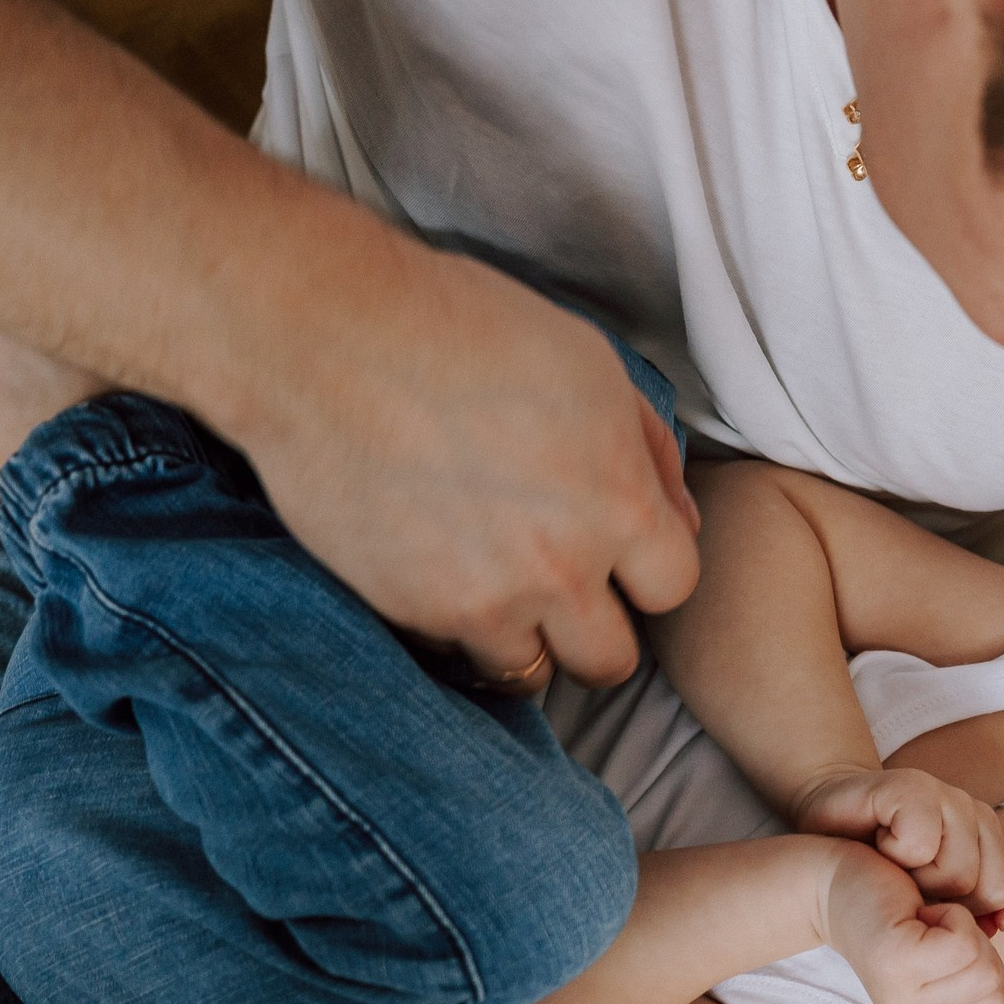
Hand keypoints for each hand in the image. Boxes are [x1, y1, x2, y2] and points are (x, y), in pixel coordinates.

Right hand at [228, 250, 702, 687]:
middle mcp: (559, 568)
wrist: (324, 335)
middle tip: (566, 586)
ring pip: (530, 673)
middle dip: (598, 629)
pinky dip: (454, 627)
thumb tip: (678, 522)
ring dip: (525, 639)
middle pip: (611, 662)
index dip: (649, 569)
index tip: (619, 549)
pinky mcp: (408, 611)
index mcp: (618, 504)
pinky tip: (437, 568)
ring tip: (498, 583)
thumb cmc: (463, 329)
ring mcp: (480, 600)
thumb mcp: (592, 367)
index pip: (674, 589)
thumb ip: (648, 454)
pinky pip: (453, 654)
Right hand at [790, 765, 1003, 925]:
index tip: (962, 921)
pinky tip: (880, 847)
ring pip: (959, 871)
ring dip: (916, 886)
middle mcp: (980, 818)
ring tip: (896, 870)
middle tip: (914, 893)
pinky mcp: (913, 786)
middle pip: (995, 889)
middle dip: (948, 912)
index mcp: (997, 849)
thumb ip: (984, 923)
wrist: (821, 850)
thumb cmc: (883, 888)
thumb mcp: (941, 921)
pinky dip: (895, 855)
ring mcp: (949, 797)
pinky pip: (922, 841)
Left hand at [816, 843, 1003, 1003]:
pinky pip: (962, 943)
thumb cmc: (905, 904)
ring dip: (965, 930)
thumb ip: (983, 981)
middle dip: (980, 949)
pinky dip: (953, 915)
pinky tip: (920, 911)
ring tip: (926, 920)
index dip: (986, 972)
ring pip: (985, 971)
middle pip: (997, 997)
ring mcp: (900, 998)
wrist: (838, 877)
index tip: (946, 946)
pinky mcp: (896, 961)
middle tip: (935, 928)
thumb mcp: (949, 955)